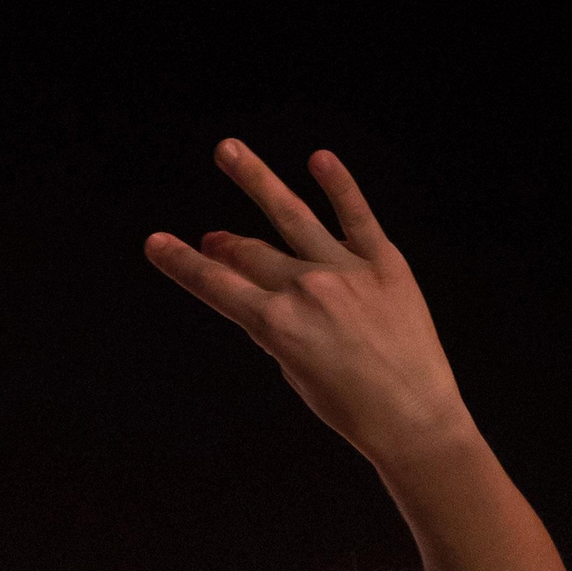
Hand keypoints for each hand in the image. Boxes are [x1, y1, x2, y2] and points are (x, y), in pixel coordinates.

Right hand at [145, 141, 469, 466]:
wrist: (415, 419)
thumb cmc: (354, 412)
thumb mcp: (298, 375)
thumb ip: (278, 331)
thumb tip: (262, 297)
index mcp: (277, 325)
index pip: (216, 286)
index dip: (182, 263)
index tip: (156, 243)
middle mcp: (306, 288)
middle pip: (251, 253)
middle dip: (224, 246)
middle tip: (214, 238)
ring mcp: (346, 269)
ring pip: (292, 214)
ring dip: (255, 179)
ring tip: (229, 151)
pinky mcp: (385, 262)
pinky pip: (356, 214)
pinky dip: (338, 184)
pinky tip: (319, 160)